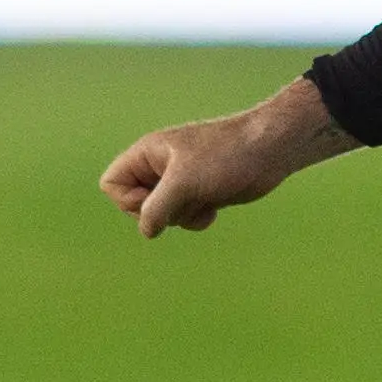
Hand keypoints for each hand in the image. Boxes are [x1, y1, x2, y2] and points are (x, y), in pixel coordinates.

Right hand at [99, 79, 356, 237]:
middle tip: (182, 199)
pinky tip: (215, 208)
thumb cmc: (225, 156)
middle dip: (160, 211)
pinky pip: (183, 218)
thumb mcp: (184, 182)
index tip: (154, 197)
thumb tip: (146, 231)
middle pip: (135, 205)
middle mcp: (159, 166)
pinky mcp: (199, 193)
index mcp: (147, 153)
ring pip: (162, 215)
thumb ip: (156, 208)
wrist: (269, 150)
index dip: (128, 199)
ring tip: (203, 198)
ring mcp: (180, 181)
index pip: (112, 183)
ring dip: (182, 216)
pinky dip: (196, 218)